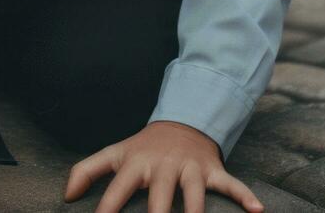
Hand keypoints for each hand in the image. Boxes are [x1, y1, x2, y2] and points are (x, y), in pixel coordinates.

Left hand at [64, 121, 262, 212]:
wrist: (182, 121)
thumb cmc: (143, 148)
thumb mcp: (114, 154)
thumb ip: (87, 171)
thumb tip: (66, 197)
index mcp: (136, 164)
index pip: (116, 192)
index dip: (107, 210)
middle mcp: (162, 167)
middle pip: (158, 199)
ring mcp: (189, 168)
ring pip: (193, 195)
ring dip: (195, 212)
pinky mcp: (212, 169)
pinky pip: (231, 183)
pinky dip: (244, 196)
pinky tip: (257, 210)